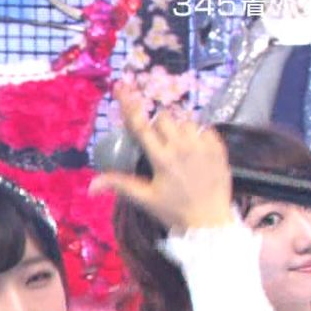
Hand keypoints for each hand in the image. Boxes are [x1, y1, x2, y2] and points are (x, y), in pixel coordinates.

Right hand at [88, 84, 232, 233]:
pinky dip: (198, 134)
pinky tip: (196, 149)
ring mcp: (202, 146)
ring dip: (178, 128)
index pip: (140, 125)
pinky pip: (205, 128)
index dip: (128, 103)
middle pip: (163, 117)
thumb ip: (119, 185)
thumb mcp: (145, 199)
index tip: (121, 87)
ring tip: (179, 147)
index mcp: (161, 159)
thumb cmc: (175, 211)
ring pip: (185, 120)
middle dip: (158, 125)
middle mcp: (182, 147)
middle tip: (160, 142)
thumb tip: (91, 185)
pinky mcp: (218, 148)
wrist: (210, 223)